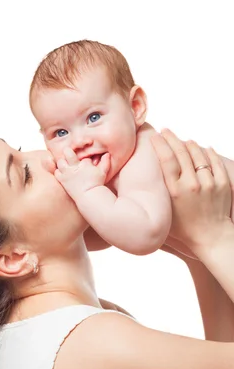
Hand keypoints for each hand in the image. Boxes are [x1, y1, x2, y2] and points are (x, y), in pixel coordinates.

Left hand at [54, 147, 110, 200]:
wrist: (88, 198)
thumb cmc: (96, 185)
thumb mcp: (103, 173)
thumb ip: (105, 162)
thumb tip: (107, 154)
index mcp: (85, 163)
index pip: (82, 154)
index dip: (82, 157)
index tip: (85, 162)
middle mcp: (75, 167)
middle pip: (67, 151)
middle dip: (68, 152)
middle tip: (71, 157)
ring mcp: (67, 173)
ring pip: (60, 161)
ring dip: (63, 163)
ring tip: (67, 167)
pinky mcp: (62, 180)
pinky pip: (56, 172)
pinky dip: (59, 172)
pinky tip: (64, 174)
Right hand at [151, 129, 231, 256]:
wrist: (212, 238)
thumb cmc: (184, 229)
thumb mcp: (165, 213)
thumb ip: (158, 195)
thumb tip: (146, 179)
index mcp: (176, 192)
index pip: (167, 160)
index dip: (160, 144)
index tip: (155, 136)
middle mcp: (192, 185)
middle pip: (181, 153)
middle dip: (172, 138)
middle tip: (165, 130)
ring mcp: (210, 183)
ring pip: (199, 154)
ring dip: (189, 144)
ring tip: (183, 140)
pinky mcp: (222, 184)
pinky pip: (215, 161)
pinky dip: (208, 152)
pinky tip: (203, 148)